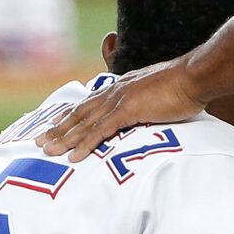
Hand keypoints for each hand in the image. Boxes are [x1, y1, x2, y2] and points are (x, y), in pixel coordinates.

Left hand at [39, 58, 205, 157]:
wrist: (194, 76)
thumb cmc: (184, 85)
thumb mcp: (159, 91)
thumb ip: (147, 100)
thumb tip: (148, 109)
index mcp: (121, 87)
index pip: (89, 102)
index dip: (70, 114)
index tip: (54, 123)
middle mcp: (114, 92)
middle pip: (80, 113)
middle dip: (58, 128)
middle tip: (39, 141)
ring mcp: (119, 101)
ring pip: (84, 123)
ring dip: (64, 138)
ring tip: (47, 151)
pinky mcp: (127, 111)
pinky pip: (100, 131)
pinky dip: (85, 144)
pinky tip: (74, 156)